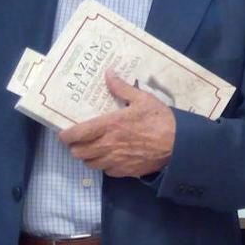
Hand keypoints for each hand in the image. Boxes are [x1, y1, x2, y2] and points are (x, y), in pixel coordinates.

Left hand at [59, 71, 175, 177]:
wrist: (179, 143)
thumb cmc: (160, 119)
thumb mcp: (142, 98)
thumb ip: (122, 88)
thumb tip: (108, 73)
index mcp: (109, 126)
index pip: (76, 134)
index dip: (65, 136)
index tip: (64, 134)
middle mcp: (108, 145)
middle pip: (78, 153)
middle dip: (75, 147)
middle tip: (80, 141)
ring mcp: (116, 160)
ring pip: (90, 164)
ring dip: (89, 157)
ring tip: (94, 150)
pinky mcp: (126, 171)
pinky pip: (107, 171)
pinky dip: (105, 165)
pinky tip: (112, 158)